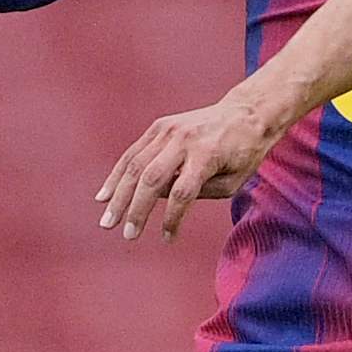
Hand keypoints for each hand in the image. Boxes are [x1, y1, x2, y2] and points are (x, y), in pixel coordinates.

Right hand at [95, 96, 274, 239]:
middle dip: (136, 210)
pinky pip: (133, 153)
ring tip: (108, 221)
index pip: (183, 192)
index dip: (172, 218)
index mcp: (207, 155)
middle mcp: (184, 140)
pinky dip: (117, 175)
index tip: (167, 238)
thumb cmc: (244, 153)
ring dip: (119, 196)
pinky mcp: (160, 126)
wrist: (246, 113)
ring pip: (135, 165)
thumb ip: (201, 192)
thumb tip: (163, 199)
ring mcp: (169, 130)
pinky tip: (105, 195)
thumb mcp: (234, 180)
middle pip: (152, 178)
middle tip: (127, 234)